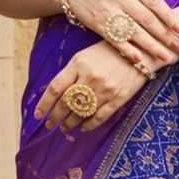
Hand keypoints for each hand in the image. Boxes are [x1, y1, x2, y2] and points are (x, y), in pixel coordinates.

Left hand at [34, 41, 160, 133]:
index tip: (38, 115)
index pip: (55, 88)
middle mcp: (90, 78)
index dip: (44, 104)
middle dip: (55, 117)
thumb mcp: (85, 55)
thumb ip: (70, 72)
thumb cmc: (109, 51)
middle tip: (49, 125)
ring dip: (70, 123)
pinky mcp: (118, 98)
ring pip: (82, 112)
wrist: (141, 51)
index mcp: (79, 64)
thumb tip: (56, 93)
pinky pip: (100, 117)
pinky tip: (83, 128)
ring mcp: (105, 89)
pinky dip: (89, 125)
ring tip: (65, 128)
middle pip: (66, 103)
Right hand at [63, 0, 178, 73]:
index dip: (169, 17)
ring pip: (134, 31)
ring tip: (166, 56)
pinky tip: (140, 59)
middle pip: (147, 18)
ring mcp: (108, 10)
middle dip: (165, 35)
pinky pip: (116, 40)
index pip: (154, 1)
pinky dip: (129, 50)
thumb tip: (168, 15)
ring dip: (152, 46)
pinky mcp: (98, 24)